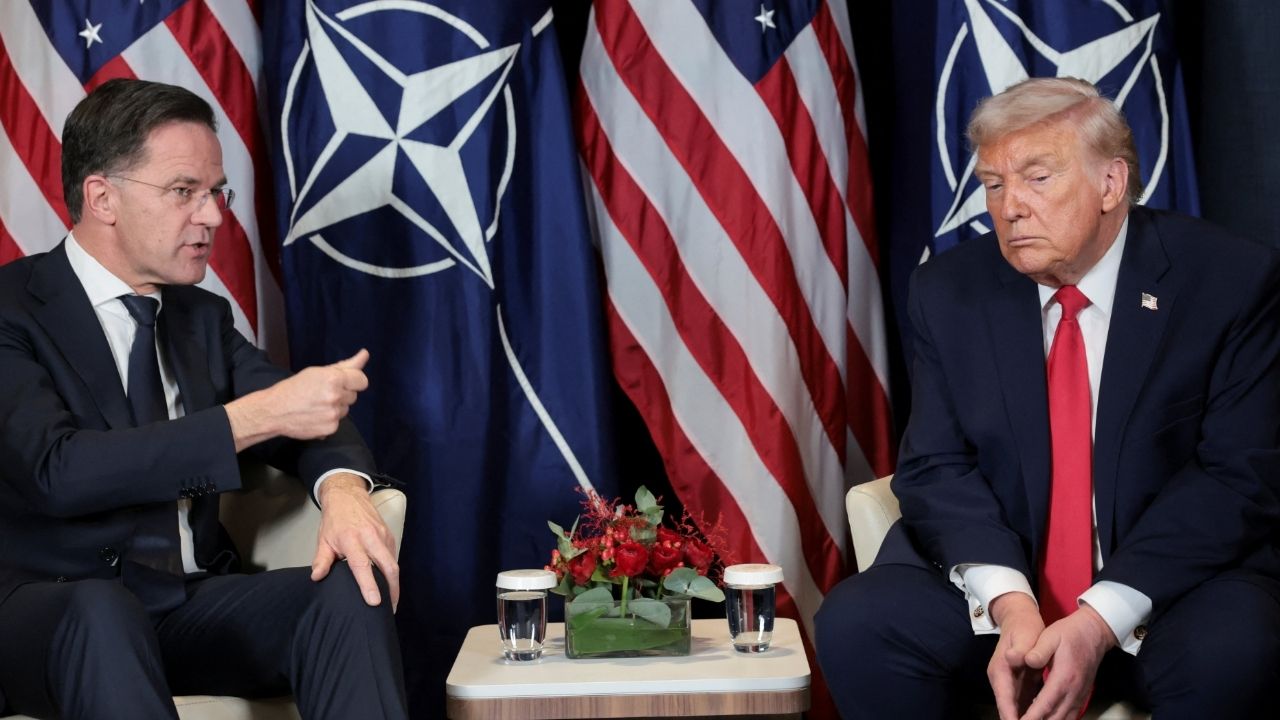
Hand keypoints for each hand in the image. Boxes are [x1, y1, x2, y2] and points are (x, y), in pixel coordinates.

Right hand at [226, 350, 369, 449]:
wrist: (274, 411)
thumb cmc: (294, 388)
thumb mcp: (318, 372)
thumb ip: (345, 365)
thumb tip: (365, 354)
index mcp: (334, 379)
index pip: (362, 380)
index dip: (354, 381)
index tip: (344, 382)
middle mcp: (336, 396)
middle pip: (354, 395)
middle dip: (342, 393)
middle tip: (322, 393)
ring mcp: (333, 414)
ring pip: (346, 409)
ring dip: (336, 407)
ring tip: (316, 404)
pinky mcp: (330, 429)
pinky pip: (338, 422)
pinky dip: (330, 420)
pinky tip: (315, 415)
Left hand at [311, 473, 399, 609]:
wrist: (348, 495)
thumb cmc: (334, 520)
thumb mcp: (323, 539)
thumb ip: (321, 560)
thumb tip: (317, 578)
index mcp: (351, 540)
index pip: (362, 566)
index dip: (369, 585)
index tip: (374, 602)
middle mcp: (371, 537)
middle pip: (388, 566)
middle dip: (392, 589)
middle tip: (390, 608)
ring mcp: (383, 535)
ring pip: (394, 563)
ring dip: (394, 582)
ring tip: (390, 600)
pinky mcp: (390, 535)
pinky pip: (393, 556)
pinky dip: (392, 571)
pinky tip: (389, 582)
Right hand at [988, 592, 1044, 719]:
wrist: (1020, 620)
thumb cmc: (1023, 628)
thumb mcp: (1023, 636)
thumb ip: (1019, 649)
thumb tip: (1013, 657)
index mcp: (1000, 671)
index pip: (1004, 700)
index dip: (1011, 716)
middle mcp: (1002, 681)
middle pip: (1008, 709)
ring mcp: (1010, 684)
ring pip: (1016, 709)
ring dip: (1025, 719)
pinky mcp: (1020, 685)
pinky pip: (1025, 705)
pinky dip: (1032, 714)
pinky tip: (1043, 718)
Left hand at [1019, 605, 1116, 719]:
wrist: (1094, 633)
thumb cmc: (1070, 634)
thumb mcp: (1051, 636)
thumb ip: (1039, 650)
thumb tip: (1027, 660)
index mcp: (1064, 678)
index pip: (1046, 704)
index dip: (1032, 717)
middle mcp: (1074, 691)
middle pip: (1055, 717)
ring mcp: (1080, 696)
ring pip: (1063, 719)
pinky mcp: (1082, 697)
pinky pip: (1070, 716)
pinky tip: (1045, 719)